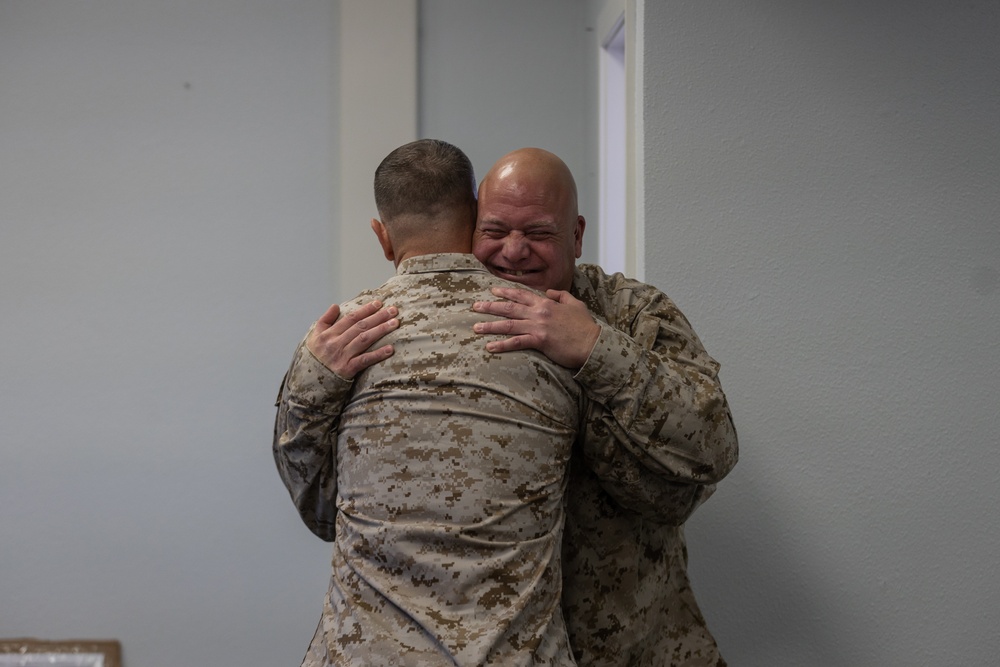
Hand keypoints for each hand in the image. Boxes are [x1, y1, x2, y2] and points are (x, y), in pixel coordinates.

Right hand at [306, 300, 398, 378]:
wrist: (308, 382)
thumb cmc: (314, 358)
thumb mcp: (314, 336)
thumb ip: (325, 320)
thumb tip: (335, 306)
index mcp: (328, 333)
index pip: (350, 318)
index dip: (365, 310)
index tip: (378, 303)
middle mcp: (335, 343)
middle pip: (360, 326)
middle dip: (378, 317)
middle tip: (393, 310)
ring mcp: (342, 356)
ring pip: (364, 339)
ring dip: (381, 330)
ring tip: (395, 323)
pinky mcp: (347, 369)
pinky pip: (365, 360)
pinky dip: (378, 354)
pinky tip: (390, 349)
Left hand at [472, 287, 600, 368]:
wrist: (593, 343)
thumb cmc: (585, 326)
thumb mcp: (575, 304)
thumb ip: (561, 295)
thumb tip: (549, 292)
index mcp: (546, 303)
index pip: (521, 295)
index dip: (505, 292)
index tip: (492, 290)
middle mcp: (539, 312)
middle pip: (509, 308)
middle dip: (490, 307)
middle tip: (475, 307)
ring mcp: (538, 326)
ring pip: (509, 324)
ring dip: (490, 326)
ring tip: (476, 327)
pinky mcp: (540, 341)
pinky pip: (517, 342)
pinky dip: (502, 345)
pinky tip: (490, 347)